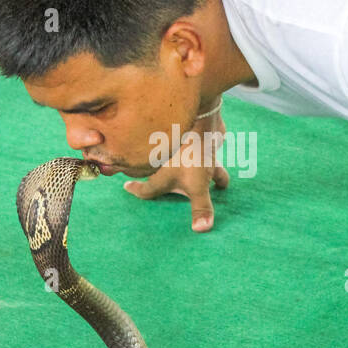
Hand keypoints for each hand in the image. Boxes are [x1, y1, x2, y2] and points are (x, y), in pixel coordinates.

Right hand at [123, 108, 229, 231]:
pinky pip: (203, 152)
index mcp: (162, 177)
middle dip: (166, 184)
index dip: (137, 191)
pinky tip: (220, 152)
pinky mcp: (196, 142)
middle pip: (162, 177)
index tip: (126, 188)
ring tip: (213, 180)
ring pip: (185, 165)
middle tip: (165, 188)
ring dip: (197, 171)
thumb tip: (201, 230)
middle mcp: (167, 165)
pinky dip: (212, 156)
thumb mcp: (198, 185)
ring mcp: (181, 153)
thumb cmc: (192, 154)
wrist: (201, 117)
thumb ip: (201, 207)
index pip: (146, 189)